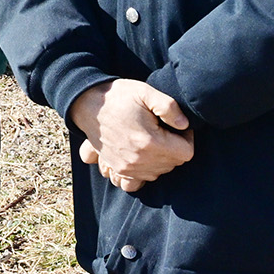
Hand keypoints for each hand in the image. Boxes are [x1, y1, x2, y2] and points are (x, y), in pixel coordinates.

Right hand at [68, 79, 193, 192]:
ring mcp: (127, 168)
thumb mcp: (145, 91)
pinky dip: (144, 172)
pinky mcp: (118, 169)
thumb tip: (184, 124)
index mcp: (149, 142)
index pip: (186, 152)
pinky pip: (138, 182)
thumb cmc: (118, 96)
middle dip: (173, 147)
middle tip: (162, 129)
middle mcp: (139, 160)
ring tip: (151, 139)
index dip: (186, 137)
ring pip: (159, 173)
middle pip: (173, 164)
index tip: (176, 125)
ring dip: (161, 159)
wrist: (87, 103)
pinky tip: (142, 157)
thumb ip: (169, 107)